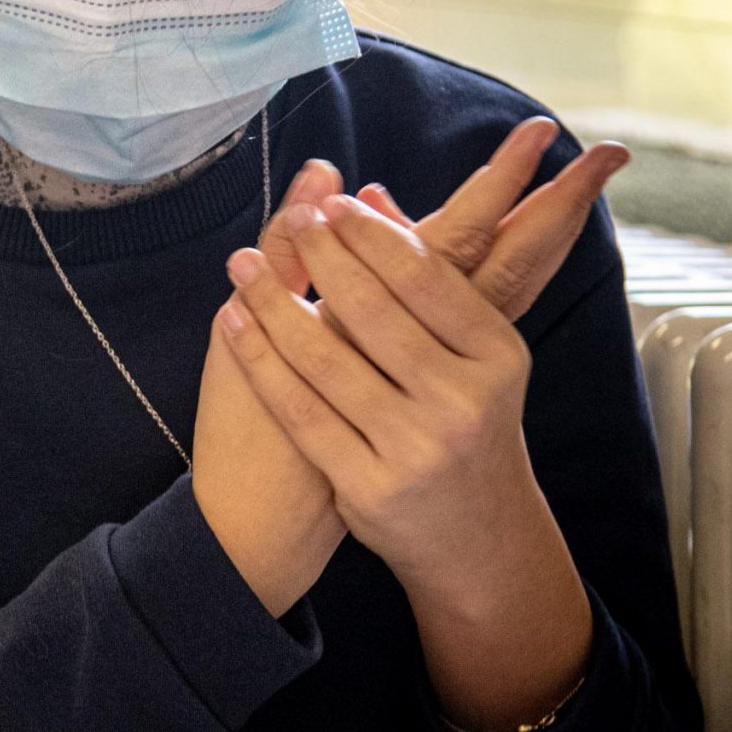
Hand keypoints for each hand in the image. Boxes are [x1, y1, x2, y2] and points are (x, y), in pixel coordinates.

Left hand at [192, 121, 625, 616]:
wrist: (476, 538)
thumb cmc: (465, 423)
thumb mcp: (472, 355)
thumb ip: (424, 275)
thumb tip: (367, 193)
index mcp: (498, 356)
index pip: (425, 277)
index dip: (370, 236)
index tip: (328, 203)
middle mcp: (463, 402)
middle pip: (373, 311)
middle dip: (320, 256)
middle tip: (284, 219)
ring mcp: (416, 449)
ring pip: (326, 359)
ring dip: (273, 301)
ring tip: (240, 261)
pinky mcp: (370, 488)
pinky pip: (300, 411)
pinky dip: (260, 360)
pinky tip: (234, 321)